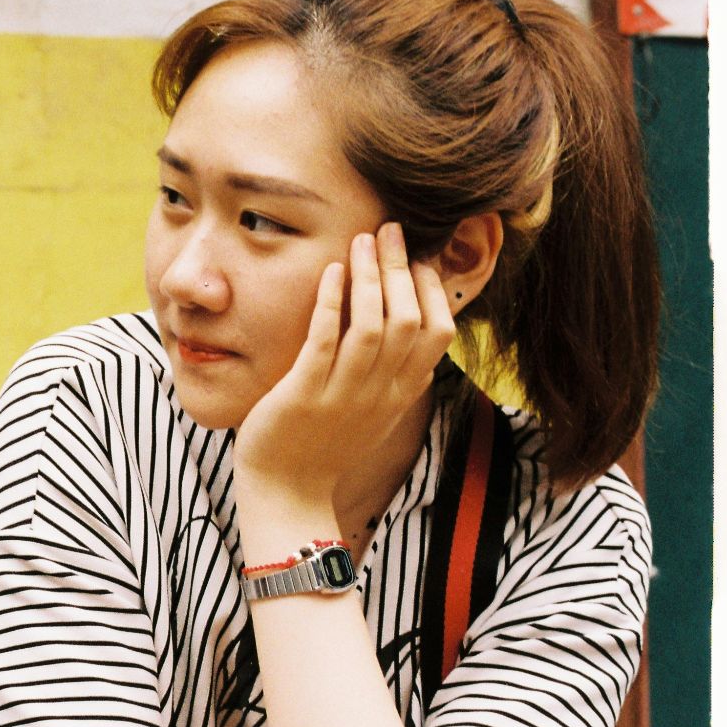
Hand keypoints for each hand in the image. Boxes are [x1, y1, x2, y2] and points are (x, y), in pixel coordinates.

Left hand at [232, 222, 453, 510]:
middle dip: (401, 268)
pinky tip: (329, 272)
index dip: (431, 289)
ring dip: (370, 277)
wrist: (287, 496)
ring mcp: (343, 394)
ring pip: (373, 325)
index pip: (439, 332)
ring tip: (363, 240)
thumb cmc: (325, 448)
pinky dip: (330, 301)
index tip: (417, 258)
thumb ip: (397, 376)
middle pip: (409, 319)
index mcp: (401, 393)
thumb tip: (416, 332)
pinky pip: (324, 340)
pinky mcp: (304, 394)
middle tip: (391, 230)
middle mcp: (380, 392)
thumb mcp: (375, 412)